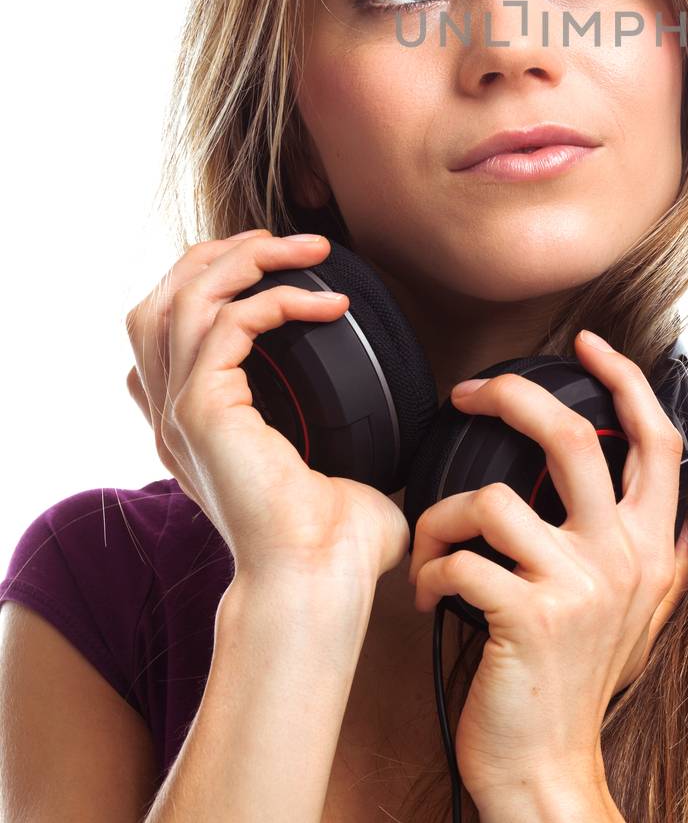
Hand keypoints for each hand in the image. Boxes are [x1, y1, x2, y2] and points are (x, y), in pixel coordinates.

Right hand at [124, 230, 410, 589]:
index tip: (275, 263)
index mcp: (192, 421)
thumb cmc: (335, 538)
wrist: (319, 580)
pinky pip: (228, 323)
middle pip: (161, 298)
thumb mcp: (330, 461)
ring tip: (311, 250)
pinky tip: (330, 306)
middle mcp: (172, 412)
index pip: (163, 326)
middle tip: (290, 242)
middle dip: (222, 254)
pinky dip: (280, 299)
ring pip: (185, 296)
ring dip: (250, 259)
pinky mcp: (200, 411)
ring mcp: (180, 411)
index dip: (210, 279)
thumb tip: (391, 409)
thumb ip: (338, 426)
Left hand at [408, 329, 687, 805]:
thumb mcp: (642, 620)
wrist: (547, 773)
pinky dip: (428, 570)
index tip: (587, 343)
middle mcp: (621, 557)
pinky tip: (428, 594)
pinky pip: (458, 558)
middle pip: (571, 436)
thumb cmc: (580, 690)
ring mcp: (576, 586)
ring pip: (491, 498)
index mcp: (652, 547)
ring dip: (440, 517)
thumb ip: (668, 563)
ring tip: (433, 545)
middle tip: (469, 394)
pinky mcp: (524, 616)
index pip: (655, 440)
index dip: (624, 379)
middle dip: (511, 396)